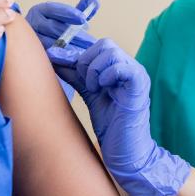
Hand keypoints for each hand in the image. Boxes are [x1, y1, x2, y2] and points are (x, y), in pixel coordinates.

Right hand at [26, 0, 98, 51]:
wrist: (38, 43)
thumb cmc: (57, 27)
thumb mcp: (68, 16)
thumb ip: (81, 8)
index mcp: (40, 11)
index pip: (53, 9)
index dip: (68, 13)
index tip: (83, 19)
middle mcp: (33, 23)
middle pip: (53, 28)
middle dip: (74, 35)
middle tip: (91, 41)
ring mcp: (32, 39)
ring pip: (51, 43)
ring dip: (70, 48)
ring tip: (86, 52)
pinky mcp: (36, 54)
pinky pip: (49, 57)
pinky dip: (64, 58)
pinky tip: (76, 61)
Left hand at [48, 39, 190, 195]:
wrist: (125, 152)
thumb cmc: (110, 125)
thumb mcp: (89, 93)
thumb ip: (75, 75)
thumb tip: (54, 57)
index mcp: (120, 67)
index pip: (98, 45)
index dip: (77, 55)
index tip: (59, 63)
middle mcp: (130, 66)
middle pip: (104, 44)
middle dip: (86, 62)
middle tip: (85, 84)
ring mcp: (137, 74)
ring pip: (110, 52)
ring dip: (94, 70)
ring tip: (94, 90)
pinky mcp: (139, 85)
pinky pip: (121, 67)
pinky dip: (105, 76)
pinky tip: (102, 90)